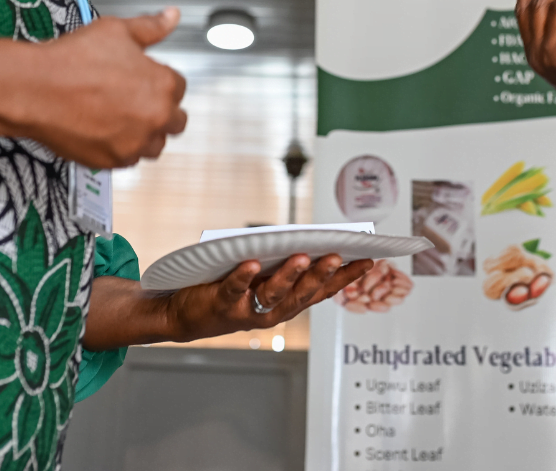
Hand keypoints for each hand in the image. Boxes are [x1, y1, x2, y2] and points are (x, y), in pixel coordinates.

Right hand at [17, 9, 187, 168]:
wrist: (34, 89)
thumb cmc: (71, 60)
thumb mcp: (116, 31)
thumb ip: (151, 27)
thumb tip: (172, 16)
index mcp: (163, 85)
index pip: (180, 87)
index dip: (160, 80)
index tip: (143, 79)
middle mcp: (155, 117)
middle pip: (175, 120)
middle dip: (160, 109)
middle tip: (135, 100)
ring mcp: (135, 143)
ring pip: (155, 144)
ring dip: (145, 133)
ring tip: (121, 118)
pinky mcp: (113, 162)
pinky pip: (129, 160)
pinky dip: (122, 148)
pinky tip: (105, 131)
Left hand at [168, 254, 373, 340]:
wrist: (186, 315)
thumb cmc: (231, 290)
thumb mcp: (264, 278)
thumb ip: (285, 265)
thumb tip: (309, 241)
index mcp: (288, 303)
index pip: (323, 290)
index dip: (346, 277)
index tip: (369, 260)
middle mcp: (273, 311)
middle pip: (303, 293)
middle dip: (322, 274)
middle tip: (338, 255)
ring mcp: (248, 309)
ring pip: (274, 294)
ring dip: (290, 276)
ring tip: (303, 257)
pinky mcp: (222, 302)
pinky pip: (235, 289)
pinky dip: (244, 277)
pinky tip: (253, 264)